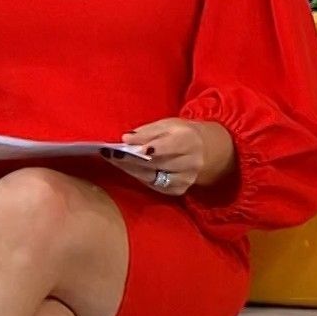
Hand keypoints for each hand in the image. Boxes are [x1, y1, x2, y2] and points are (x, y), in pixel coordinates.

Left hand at [112, 118, 234, 194]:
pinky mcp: (178, 190)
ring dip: (129, 168)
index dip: (142, 148)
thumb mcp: (168, 124)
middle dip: (128, 158)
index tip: (122, 145)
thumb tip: (126, 138)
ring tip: (112, 159)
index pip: (163, 147)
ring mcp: (185, 179)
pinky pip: (153, 185)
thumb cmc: (183, 134)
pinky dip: (139, 176)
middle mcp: (190, 163)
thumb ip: (147, 131)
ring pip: (150, 176)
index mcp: (188, 141)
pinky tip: (128, 168)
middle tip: (108, 153)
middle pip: (153, 163)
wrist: (207, 151)